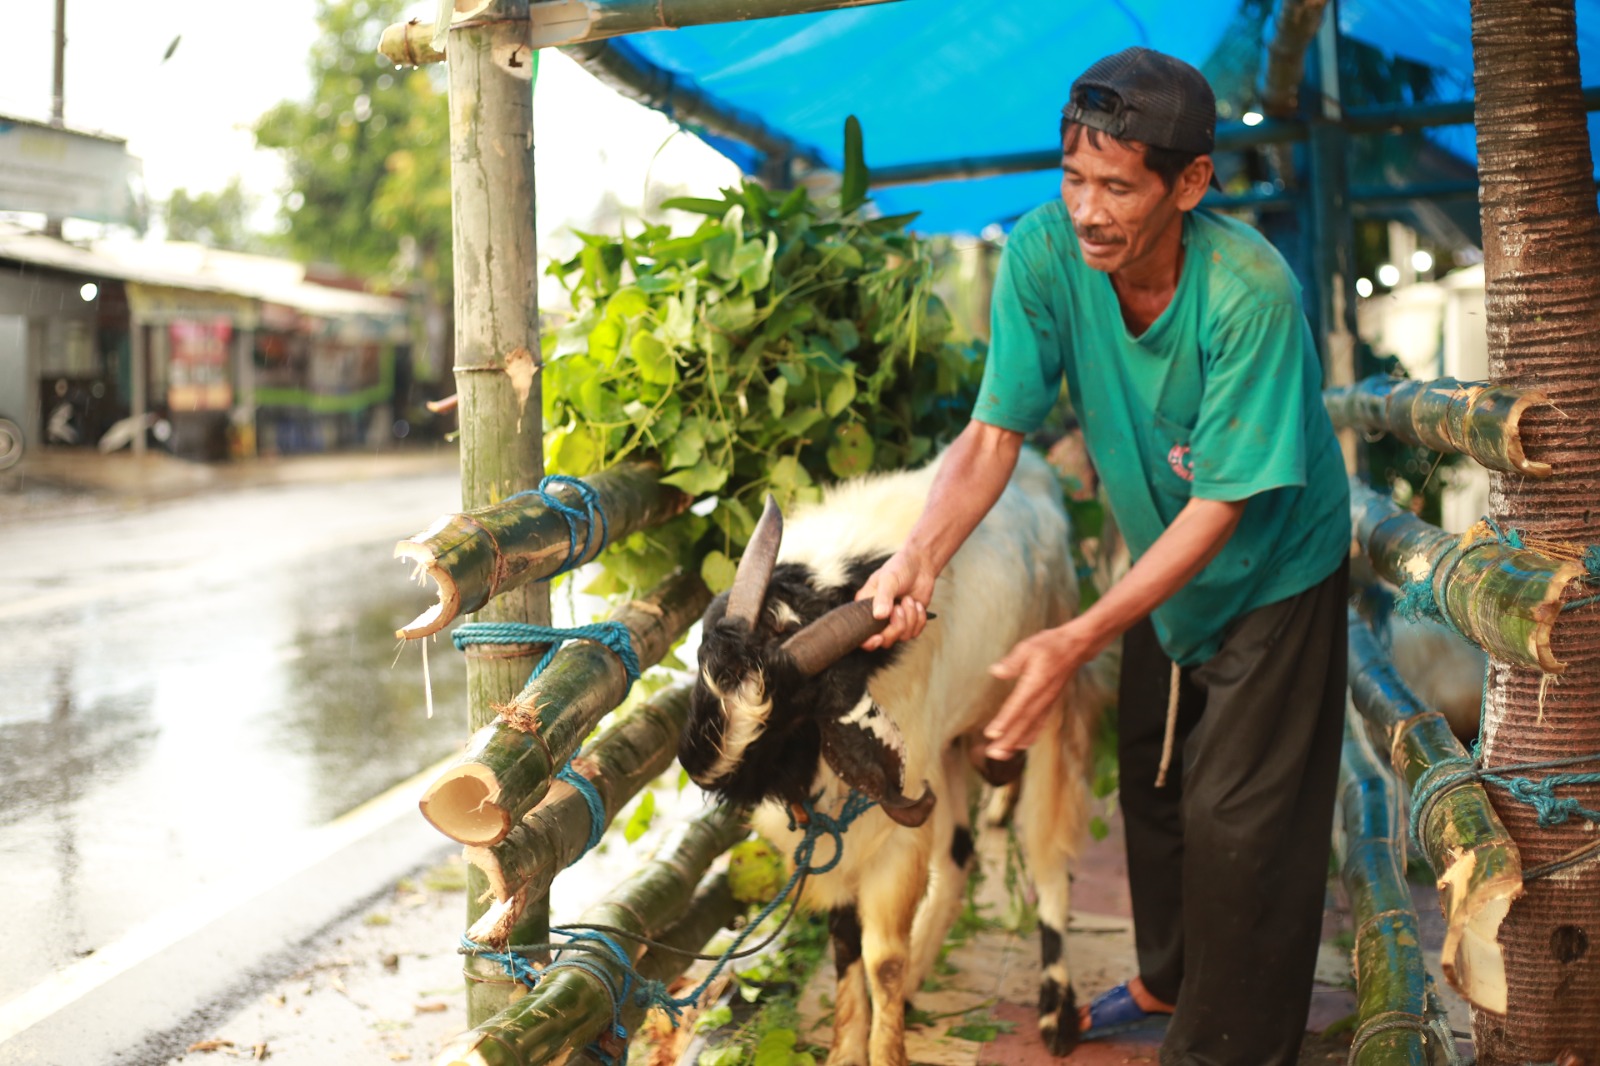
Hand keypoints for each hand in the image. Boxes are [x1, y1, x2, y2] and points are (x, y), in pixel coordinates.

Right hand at [855, 547, 935, 649]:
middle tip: (900, 607)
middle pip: (885, 640)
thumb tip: (878, 615)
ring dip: (910, 618)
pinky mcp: (910, 622)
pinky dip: (919, 619)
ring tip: (909, 600)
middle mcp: (878, 617)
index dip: (868, 642)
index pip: (861, 633)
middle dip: (896, 626)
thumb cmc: (899, 567)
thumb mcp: (889, 578)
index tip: (878, 637)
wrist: (920, 564)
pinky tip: (917, 604)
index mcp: (865, 607)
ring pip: (902, 636)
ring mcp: (894, 621)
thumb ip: (883, 597)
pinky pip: (915, 632)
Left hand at [983, 622, 1099, 759]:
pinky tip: (1020, 745)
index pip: (1017, 706)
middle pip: (1024, 723)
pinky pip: (1039, 725)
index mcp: (1035, 684)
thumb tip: (996, 671)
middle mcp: (1042, 698)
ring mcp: (1047, 703)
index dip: (1004, 721)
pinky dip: (1029, 737)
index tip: (991, 734)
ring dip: (1016, 743)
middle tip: (992, 753)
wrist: (1075, 647)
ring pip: (1031, 727)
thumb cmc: (1050, 645)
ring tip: (1001, 755)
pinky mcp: (1049, 704)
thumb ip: (1012, 662)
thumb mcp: (1028, 647)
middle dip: (1008, 740)